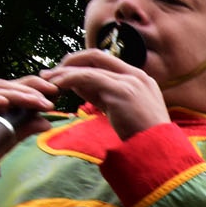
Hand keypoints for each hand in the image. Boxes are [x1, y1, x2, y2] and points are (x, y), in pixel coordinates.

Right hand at [0, 77, 56, 144]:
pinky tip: (3, 102)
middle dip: (30, 89)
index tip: (56, 93)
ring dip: (15, 95)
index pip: (12, 90)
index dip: (33, 89)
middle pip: (4, 86)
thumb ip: (18, 131)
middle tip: (53, 94)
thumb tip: (46, 123)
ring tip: (36, 100)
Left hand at [40, 49, 171, 138]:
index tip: (65, 73)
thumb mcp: (120, 111)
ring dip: (65, 70)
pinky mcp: (121, 90)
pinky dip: (69, 78)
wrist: (157, 150)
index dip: (82, 64)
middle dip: (71, 61)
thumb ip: (102, 95)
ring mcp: (129, 81)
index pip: (106, 62)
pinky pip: (88, 77)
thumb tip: (77, 85)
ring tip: (48, 80)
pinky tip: (57, 85)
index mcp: (139, 78)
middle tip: (51, 73)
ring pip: (90, 65)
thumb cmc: (141, 136)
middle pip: (96, 56)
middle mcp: (136, 75)